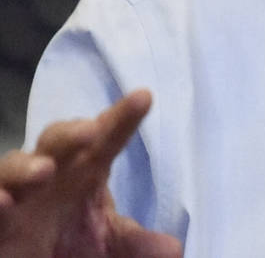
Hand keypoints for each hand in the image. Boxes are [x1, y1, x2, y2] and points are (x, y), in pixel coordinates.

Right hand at [0, 89, 181, 257]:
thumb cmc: (73, 244)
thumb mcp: (109, 245)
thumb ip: (136, 244)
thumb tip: (173, 249)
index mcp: (86, 170)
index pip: (108, 139)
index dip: (123, 118)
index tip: (143, 97)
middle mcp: (51, 174)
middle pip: (57, 141)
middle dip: (71, 133)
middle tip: (90, 132)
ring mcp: (17, 194)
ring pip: (12, 166)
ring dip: (25, 166)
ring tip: (44, 171)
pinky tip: (4, 201)